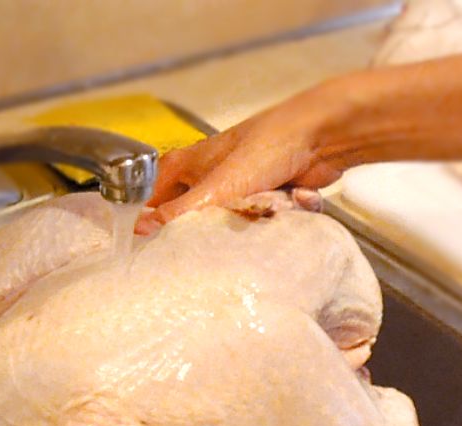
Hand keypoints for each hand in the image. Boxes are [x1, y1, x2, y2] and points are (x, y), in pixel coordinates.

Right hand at [141, 84, 353, 229]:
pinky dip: (274, 216)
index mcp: (183, 165)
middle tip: (221, 232)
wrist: (320, 139)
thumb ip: (177, 215)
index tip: (155, 250)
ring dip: (249, 223)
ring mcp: (236, 187)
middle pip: (190, 220)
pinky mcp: (262, 196)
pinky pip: (259, 221)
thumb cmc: (266, 147)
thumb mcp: (214, 190)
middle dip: (210, 232)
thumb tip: (141, 231)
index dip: (150, 225)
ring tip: (261, 210)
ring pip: (228, 225)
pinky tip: (284, 204)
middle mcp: (206, 175)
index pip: (150, 201)